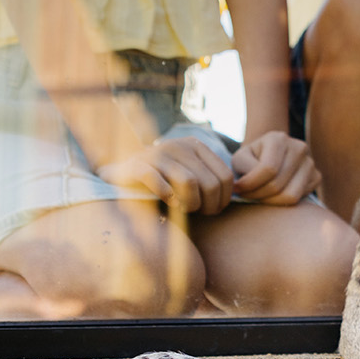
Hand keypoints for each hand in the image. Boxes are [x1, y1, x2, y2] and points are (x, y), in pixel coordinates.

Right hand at [97, 137, 234, 214]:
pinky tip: (169, 203)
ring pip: (189, 183)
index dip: (224, 199)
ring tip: (184, 210)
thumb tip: (236, 193)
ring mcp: (158, 153)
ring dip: (190, 204)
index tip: (213, 209)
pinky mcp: (139, 165)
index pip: (225, 176)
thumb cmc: (163, 179)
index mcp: (196, 146)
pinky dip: (168, 197)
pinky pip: (160, 183)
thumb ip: (210, 178)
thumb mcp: (189, 173)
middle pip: (209, 182)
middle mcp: (179, 146)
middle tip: (199, 213)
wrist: (122, 174)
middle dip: (208, 205)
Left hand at [233, 131, 320, 205]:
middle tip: (247, 196)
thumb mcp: (240, 158)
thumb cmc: (252, 159)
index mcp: (278, 138)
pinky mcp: (317, 176)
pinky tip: (274, 194)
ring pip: (291, 195)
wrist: (269, 156)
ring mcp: (310, 162)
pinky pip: (300, 199)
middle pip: (277, 185)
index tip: (239, 189)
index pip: (268, 169)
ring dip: (270, 202)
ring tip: (259, 196)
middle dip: (258, 195)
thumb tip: (245, 184)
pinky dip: (284, 201)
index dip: (250, 184)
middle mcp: (299, 147)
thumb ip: (243, 168)